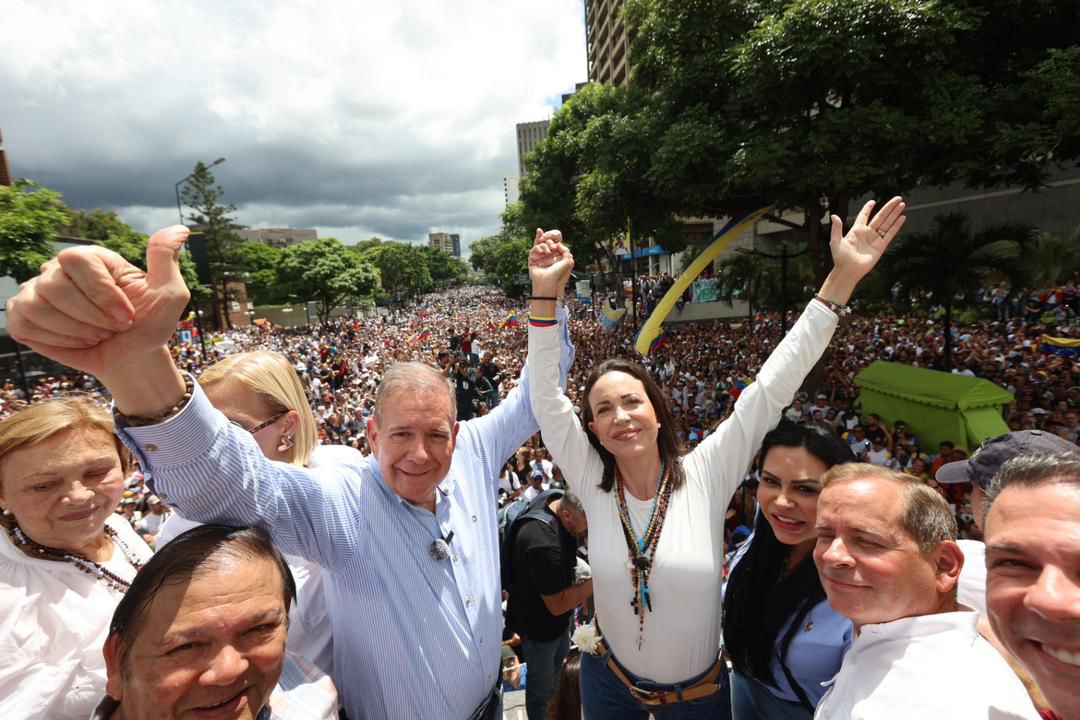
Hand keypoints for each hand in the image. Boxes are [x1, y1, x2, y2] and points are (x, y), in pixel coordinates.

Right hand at [5, 226, 191, 379]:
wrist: (132, 358)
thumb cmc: (150, 324)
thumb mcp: (169, 294)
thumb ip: (166, 259)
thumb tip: (180, 229)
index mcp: (92, 257)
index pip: (77, 261)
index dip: (102, 295)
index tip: (127, 317)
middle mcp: (58, 268)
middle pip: (55, 287)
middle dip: (92, 318)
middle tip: (112, 329)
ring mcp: (36, 290)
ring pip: (37, 307)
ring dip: (76, 332)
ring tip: (96, 334)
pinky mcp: (23, 315)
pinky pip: (24, 325)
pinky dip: (56, 341)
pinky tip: (76, 341)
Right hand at [528, 228, 573, 295]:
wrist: (548, 282)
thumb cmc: (558, 273)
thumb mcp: (568, 262)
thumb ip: (566, 251)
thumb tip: (559, 244)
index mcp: (556, 256)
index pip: (555, 244)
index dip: (555, 241)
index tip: (557, 245)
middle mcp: (548, 256)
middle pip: (547, 242)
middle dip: (550, 242)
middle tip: (553, 248)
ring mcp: (540, 257)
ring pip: (541, 244)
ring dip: (545, 246)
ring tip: (548, 252)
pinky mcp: (532, 259)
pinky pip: (534, 249)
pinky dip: (538, 248)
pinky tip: (542, 252)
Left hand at [829, 196, 905, 281]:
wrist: (848, 271)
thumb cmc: (840, 258)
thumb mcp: (835, 242)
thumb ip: (836, 228)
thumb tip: (834, 216)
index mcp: (856, 230)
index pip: (863, 216)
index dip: (868, 209)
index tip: (872, 202)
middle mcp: (867, 233)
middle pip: (880, 217)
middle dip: (888, 207)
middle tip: (898, 198)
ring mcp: (875, 239)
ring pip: (887, 223)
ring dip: (894, 214)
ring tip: (902, 204)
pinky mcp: (881, 246)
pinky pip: (890, 234)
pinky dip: (896, 226)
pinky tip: (902, 218)